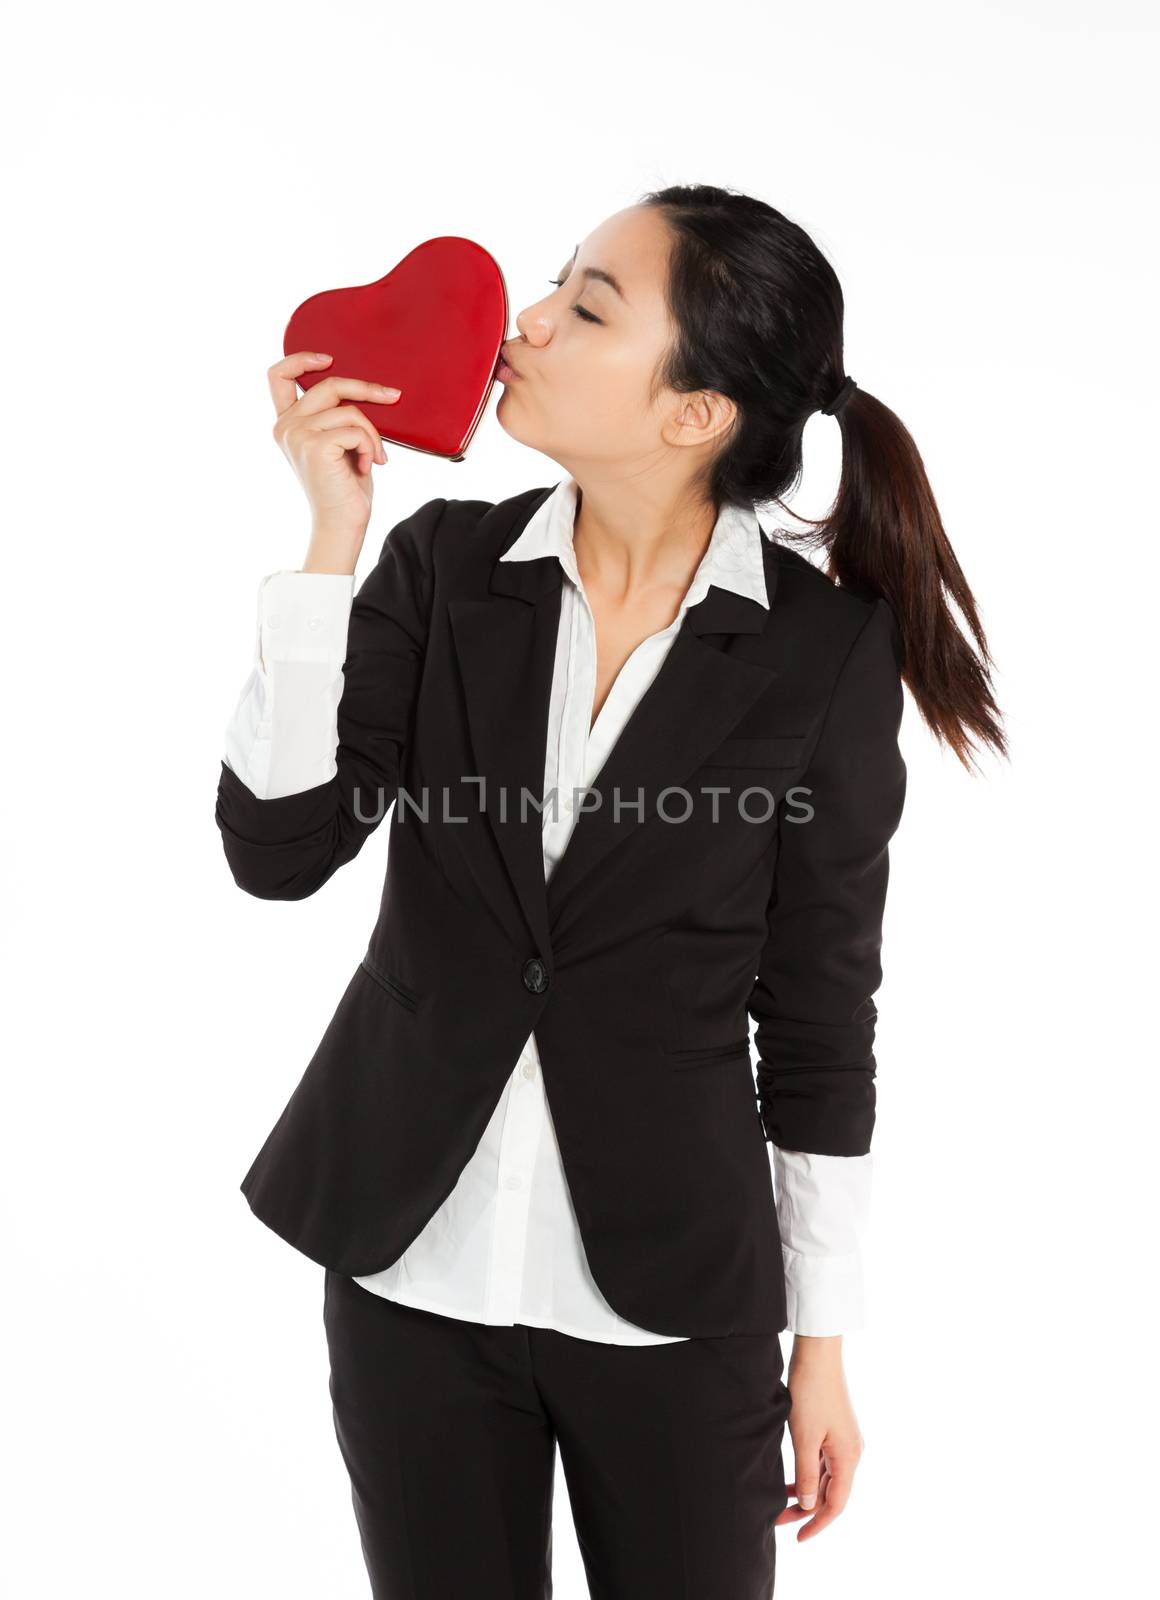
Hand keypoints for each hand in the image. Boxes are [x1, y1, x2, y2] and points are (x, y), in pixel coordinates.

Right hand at [267, 352, 403, 560]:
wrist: (342, 524)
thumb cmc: (345, 487)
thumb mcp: (338, 443)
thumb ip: (335, 416)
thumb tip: (364, 389)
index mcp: (286, 424)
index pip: (278, 376)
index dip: (302, 359)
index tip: (329, 359)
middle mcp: (285, 427)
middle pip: (328, 385)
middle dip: (366, 389)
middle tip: (393, 397)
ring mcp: (297, 435)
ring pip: (348, 410)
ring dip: (371, 434)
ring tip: (373, 457)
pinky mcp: (314, 446)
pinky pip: (356, 429)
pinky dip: (370, 446)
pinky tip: (367, 466)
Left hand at [775, 1336, 864, 1541]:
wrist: (818, 1354)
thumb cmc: (811, 1392)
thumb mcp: (804, 1438)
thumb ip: (808, 1475)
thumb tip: (809, 1506)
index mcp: (848, 1457)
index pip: (836, 1504)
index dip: (818, 1524)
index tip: (798, 1538)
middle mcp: (852, 1452)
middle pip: (831, 1493)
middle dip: (806, 1510)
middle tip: (778, 1520)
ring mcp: (844, 1440)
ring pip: (826, 1478)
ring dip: (806, 1492)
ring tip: (780, 1503)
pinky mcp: (835, 1430)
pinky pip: (823, 1462)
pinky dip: (808, 1474)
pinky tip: (792, 1479)